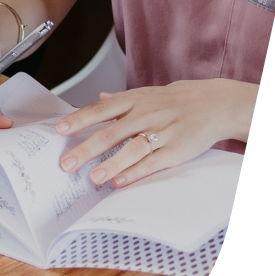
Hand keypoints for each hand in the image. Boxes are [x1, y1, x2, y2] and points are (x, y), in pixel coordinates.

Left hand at [51, 79, 258, 187]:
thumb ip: (120, 100)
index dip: (79, 119)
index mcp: (135, 100)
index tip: (59, 129)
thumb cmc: (176, 100)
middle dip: (86, 148)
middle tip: (66, 163)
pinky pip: (153, 162)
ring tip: (92, 178)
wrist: (215, 103)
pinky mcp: (176, 150)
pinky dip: (135, 172)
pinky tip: (120, 182)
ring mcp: (161, 132)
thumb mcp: (147, 93)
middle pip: (111, 132)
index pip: (101, 109)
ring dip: (110, 164)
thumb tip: (97, 98)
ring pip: (131, 149)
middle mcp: (145, 115)